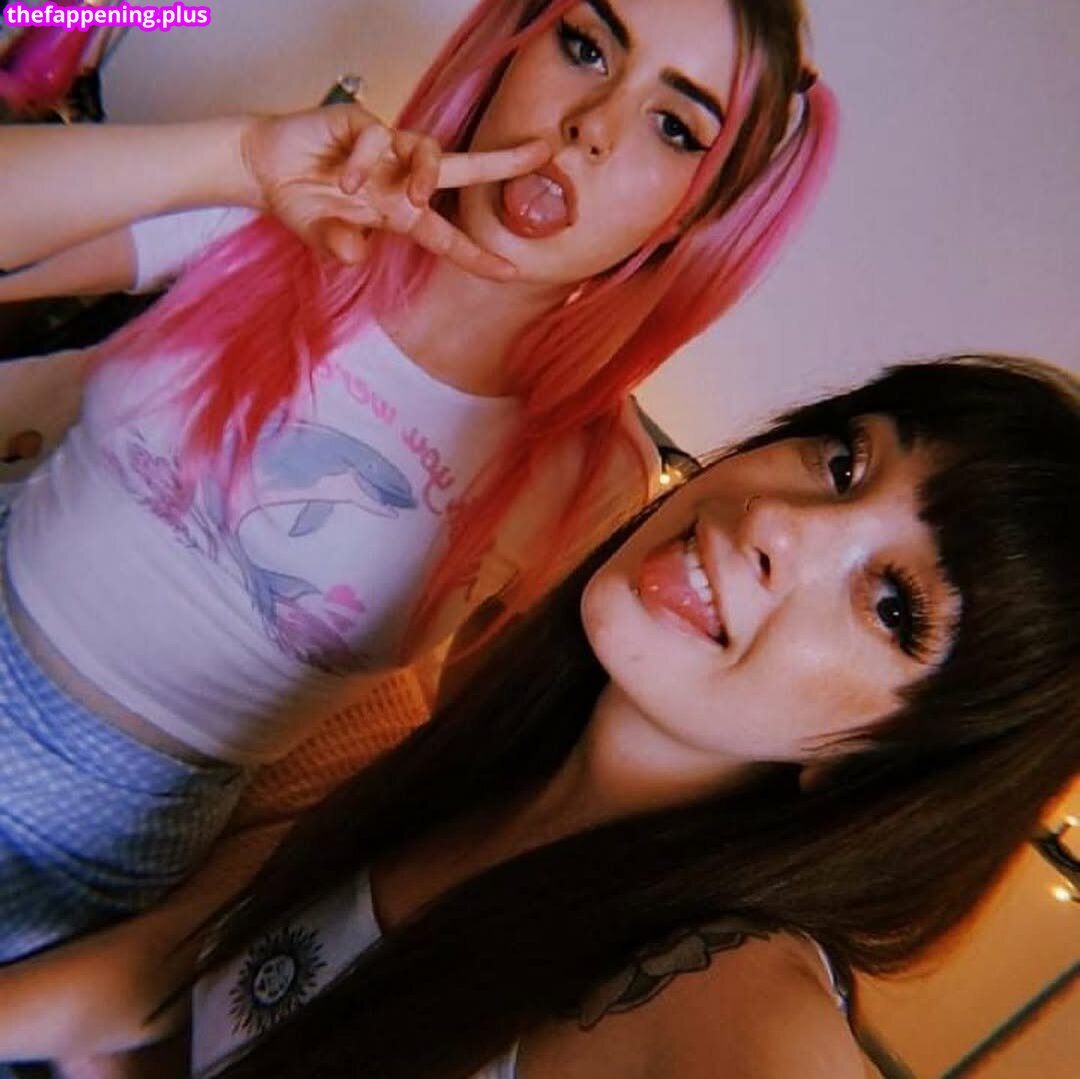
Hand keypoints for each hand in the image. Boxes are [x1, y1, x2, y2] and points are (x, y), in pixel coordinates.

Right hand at [241, 104, 550, 278]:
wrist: (263, 167)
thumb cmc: (302, 203)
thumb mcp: (322, 237)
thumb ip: (340, 247)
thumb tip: (357, 252)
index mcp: (400, 213)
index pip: (448, 236)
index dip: (478, 255)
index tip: (512, 272)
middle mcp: (401, 179)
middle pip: (464, 168)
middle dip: (504, 162)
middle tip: (544, 153)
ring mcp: (386, 149)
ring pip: (428, 150)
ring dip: (426, 176)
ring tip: (411, 201)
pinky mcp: (362, 123)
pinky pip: (376, 138)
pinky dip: (364, 163)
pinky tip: (345, 181)